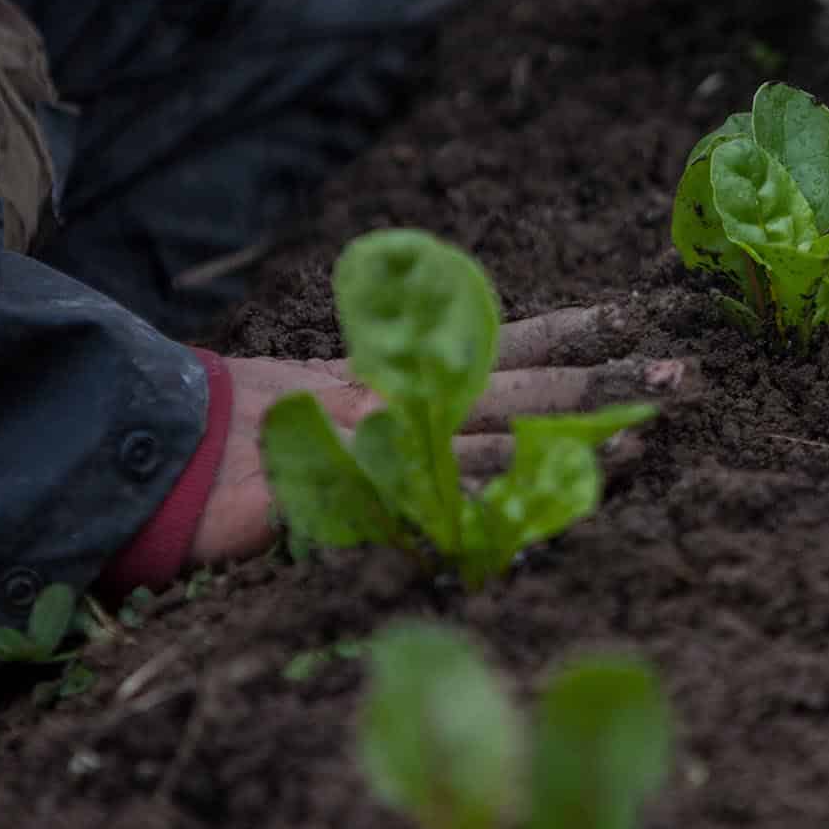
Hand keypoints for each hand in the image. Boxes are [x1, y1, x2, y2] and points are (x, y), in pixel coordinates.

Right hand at [189, 307, 691, 565]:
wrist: (141, 450)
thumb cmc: (218, 433)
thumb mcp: (308, 403)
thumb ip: (374, 412)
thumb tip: (438, 422)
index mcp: (390, 373)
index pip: (495, 341)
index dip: (569, 333)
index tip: (632, 318)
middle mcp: (396, 398)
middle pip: (522, 384)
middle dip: (608, 382)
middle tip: (687, 376)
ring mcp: (379, 445)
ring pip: (497, 437)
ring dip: (574, 442)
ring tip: (650, 442)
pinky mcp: (351, 496)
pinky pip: (433, 504)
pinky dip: (492, 507)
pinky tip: (548, 509)